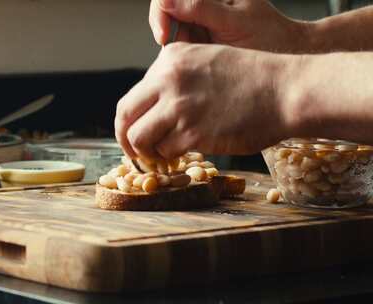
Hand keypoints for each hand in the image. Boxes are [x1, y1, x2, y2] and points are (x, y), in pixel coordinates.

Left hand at [115, 42, 296, 159]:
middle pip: (125, 114)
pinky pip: (165, 151)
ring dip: (147, 151)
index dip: (133, 118)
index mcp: (170, 58)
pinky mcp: (192, 133)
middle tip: (134, 151)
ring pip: (138, 137)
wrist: (286, 91)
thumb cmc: (253, 79)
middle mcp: (169, 79)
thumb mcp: (206, 61)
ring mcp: (179, 107)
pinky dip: (171, 157)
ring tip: (161, 155)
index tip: (138, 130)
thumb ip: (176, 79)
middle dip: (124, 137)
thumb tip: (154, 107)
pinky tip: (183, 154)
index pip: (135, 94)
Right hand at [149, 0, 309, 52]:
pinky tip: (202, 62)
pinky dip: (185, 58)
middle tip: (183, 54)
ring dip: (179, 49)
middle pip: (167, 12)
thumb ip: (201, 8)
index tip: (164, 35)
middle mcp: (206, 3)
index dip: (161, 13)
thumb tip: (166, 1)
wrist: (289, 59)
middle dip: (170, 34)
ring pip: (172, 32)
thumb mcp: (235, 22)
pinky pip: (181, 47)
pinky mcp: (203, 38)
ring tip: (202, 58)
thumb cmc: (271, 38)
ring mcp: (203, 20)